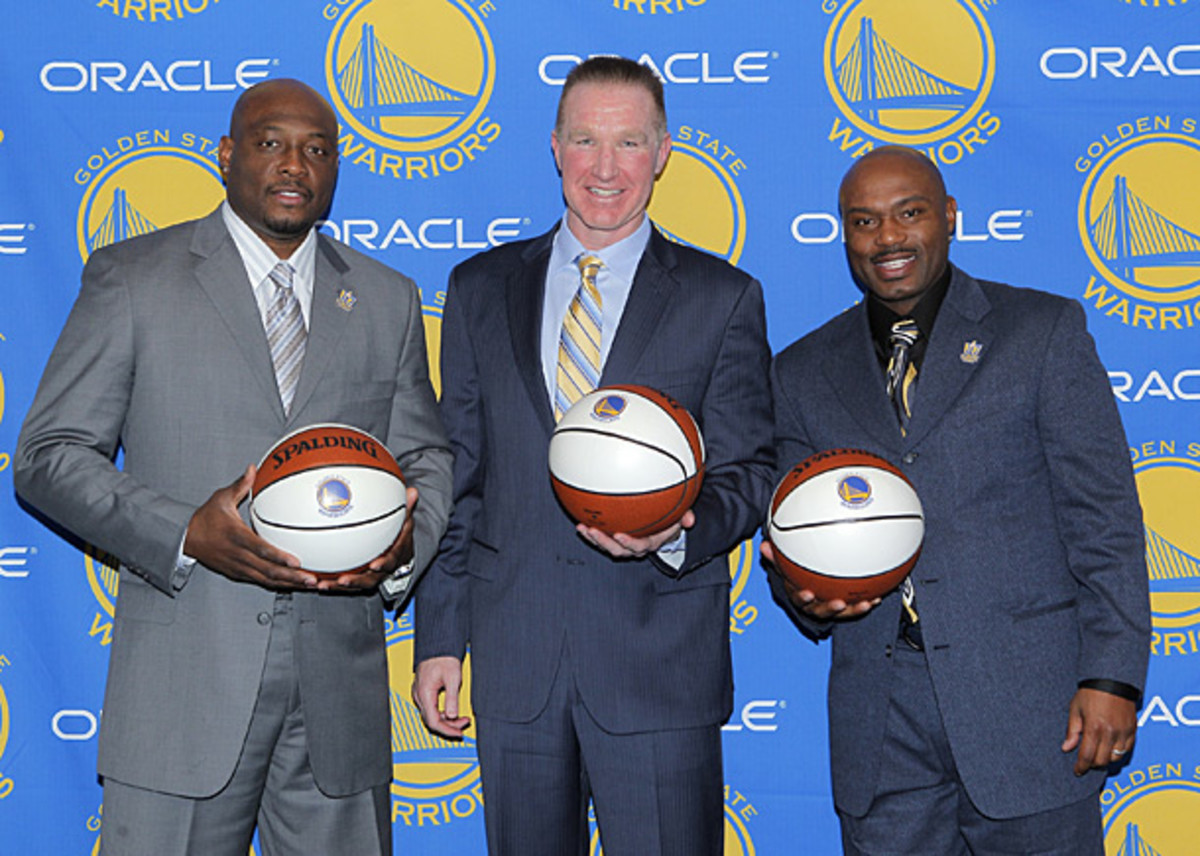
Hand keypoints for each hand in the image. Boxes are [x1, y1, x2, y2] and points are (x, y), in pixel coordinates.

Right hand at [184, 465, 317, 589]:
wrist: (185, 538)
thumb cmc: (205, 518)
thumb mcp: (221, 498)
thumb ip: (241, 485)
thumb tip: (252, 468)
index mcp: (236, 537)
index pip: (260, 549)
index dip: (279, 557)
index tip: (296, 561)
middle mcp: (238, 555)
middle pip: (268, 570)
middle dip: (291, 576)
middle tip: (311, 579)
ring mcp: (238, 567)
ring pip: (266, 580)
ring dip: (288, 583)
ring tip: (308, 584)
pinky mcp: (238, 574)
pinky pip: (261, 582)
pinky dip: (278, 584)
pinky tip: (293, 585)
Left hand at [317, 487, 417, 592]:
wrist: (400, 551)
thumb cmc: (400, 534)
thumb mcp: (405, 520)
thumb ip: (407, 508)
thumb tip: (413, 491)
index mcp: (395, 555)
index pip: (391, 561)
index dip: (384, 564)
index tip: (374, 565)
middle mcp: (383, 570)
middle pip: (371, 579)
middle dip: (356, 582)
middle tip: (342, 580)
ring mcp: (370, 576)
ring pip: (355, 584)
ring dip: (339, 587)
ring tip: (323, 585)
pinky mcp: (358, 578)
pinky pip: (345, 583)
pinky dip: (332, 583)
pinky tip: (316, 581)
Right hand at [413, 656, 470, 738]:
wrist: (438, 646)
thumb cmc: (444, 658)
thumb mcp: (453, 678)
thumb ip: (452, 698)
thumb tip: (452, 716)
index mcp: (425, 694)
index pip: (433, 721)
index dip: (447, 730)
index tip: (459, 733)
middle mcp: (419, 695)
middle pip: (432, 720)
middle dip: (449, 725)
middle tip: (464, 724)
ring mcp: (420, 694)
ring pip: (431, 715)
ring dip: (446, 719)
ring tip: (461, 718)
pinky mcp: (423, 691)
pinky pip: (431, 707)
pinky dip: (442, 712)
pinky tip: (452, 711)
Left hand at [577, 509, 694, 558]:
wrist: (662, 528)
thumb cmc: (670, 521)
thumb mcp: (679, 519)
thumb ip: (685, 518)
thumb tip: (691, 520)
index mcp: (650, 543)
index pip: (639, 546)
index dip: (629, 543)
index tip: (619, 535)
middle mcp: (635, 547)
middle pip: (618, 550)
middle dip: (604, 542)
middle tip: (593, 531)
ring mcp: (623, 545)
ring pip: (607, 547)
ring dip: (594, 539)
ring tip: (583, 528)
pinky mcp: (614, 539)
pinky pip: (602, 539)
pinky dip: (591, 532)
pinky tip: (580, 522)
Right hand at [761, 541, 879, 619]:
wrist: (810, 589)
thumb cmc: (797, 576)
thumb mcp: (785, 566)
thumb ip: (777, 558)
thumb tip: (763, 545)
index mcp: (800, 596)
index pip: (798, 598)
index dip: (802, 597)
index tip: (807, 593)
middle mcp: (815, 605)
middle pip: (821, 611)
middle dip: (831, 609)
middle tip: (839, 603)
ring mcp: (831, 608)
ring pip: (842, 613)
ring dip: (854, 610)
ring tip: (866, 603)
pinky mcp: (846, 608)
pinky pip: (856, 607)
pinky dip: (867, 602)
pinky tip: (878, 595)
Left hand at [1062, 687, 1137, 775]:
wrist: (1112, 681)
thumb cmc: (1091, 693)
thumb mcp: (1075, 709)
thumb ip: (1072, 731)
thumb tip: (1066, 748)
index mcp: (1094, 727)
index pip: (1087, 756)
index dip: (1081, 767)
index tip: (1077, 771)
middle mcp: (1110, 732)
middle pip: (1102, 760)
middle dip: (1092, 765)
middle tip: (1086, 762)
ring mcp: (1123, 732)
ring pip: (1116, 757)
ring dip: (1106, 760)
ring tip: (1098, 755)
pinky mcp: (1132, 730)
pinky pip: (1127, 749)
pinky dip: (1118, 753)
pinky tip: (1110, 749)